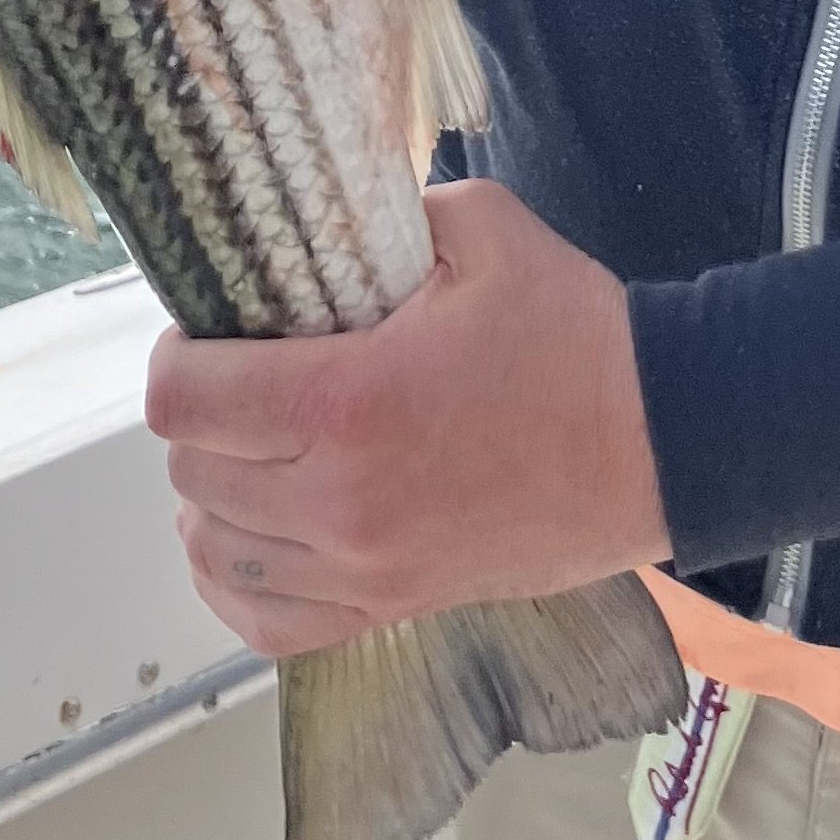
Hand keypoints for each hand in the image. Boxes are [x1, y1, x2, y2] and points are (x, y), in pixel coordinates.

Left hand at [144, 181, 672, 659]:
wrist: (661, 440)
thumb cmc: (573, 331)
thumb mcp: (482, 228)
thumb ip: (387, 215)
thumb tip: (325, 221)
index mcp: (347, 401)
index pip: (182, 400)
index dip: (177, 354)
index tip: (206, 329)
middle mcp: (337, 499)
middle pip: (189, 473)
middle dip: (201, 417)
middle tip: (242, 375)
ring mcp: (362, 568)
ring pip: (215, 549)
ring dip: (214, 493)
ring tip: (250, 445)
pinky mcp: (391, 607)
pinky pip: (266, 624)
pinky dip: (239, 580)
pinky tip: (250, 534)